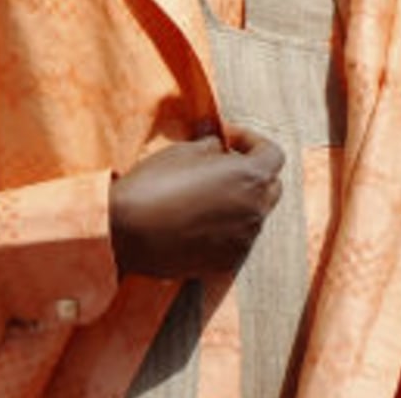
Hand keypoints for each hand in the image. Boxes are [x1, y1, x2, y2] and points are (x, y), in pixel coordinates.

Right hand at [108, 125, 284, 279]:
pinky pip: (238, 238)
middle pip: (271, 186)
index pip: (272, 154)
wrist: (128, 231)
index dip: (251, 141)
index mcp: (249, 177)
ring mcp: (245, 239)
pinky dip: (227, 226)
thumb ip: (209, 144)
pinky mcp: (229, 261)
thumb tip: (217, 140)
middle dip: (252, 172)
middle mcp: (256, 210)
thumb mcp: (181, 152)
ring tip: (205, 194)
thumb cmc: (154, 184)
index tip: (226, 139)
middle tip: (221, 165)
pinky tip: (196, 220)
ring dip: (239, 200)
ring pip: (254, 213)